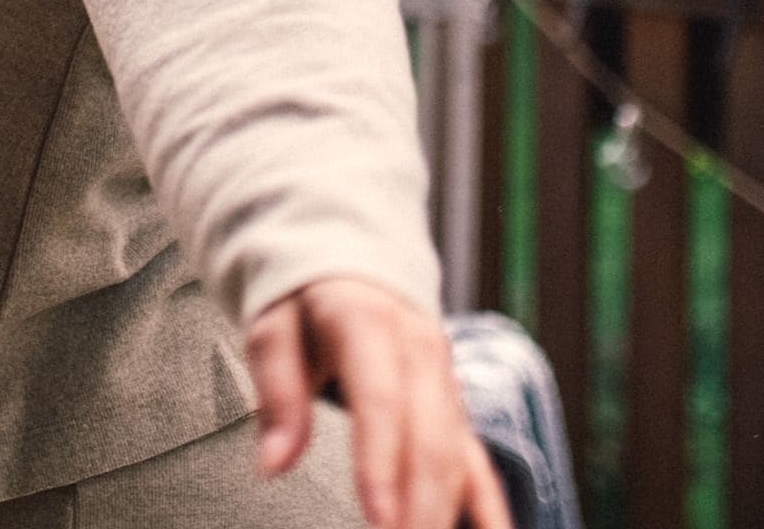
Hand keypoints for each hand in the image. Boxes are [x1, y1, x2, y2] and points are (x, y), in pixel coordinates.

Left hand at [244, 275, 512, 528]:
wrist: (352, 261)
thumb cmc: (308, 301)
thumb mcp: (273, 327)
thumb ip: (277, 392)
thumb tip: (273, 464)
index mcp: (370, 322)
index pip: (381, 399)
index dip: (381, 462)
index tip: (378, 518)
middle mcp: (419, 350)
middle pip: (429, 439)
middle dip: (419, 509)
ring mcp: (443, 380)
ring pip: (455, 456)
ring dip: (445, 515)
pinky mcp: (453, 407)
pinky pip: (478, 462)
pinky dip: (490, 509)